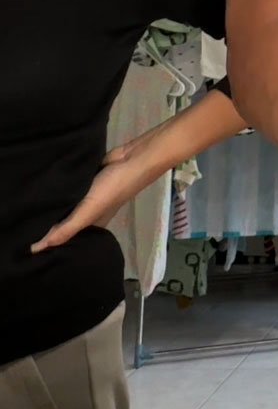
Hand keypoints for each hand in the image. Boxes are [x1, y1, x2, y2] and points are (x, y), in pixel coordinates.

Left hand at [30, 143, 152, 251]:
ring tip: (20, 208)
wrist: (130, 159)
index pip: (66, 238)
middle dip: (44, 223)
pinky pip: (64, 187)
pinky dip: (54, 188)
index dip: (49, 243)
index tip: (25, 248)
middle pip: (61, 220)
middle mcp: (85, 211)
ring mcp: (84, 194)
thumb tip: (36, 249)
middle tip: (15, 228)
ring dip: (47, 204)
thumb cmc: (111, 189)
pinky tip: (36, 188)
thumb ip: (65, 229)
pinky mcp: (81, 178)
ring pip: (62, 203)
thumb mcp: (88, 212)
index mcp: (90, 225)